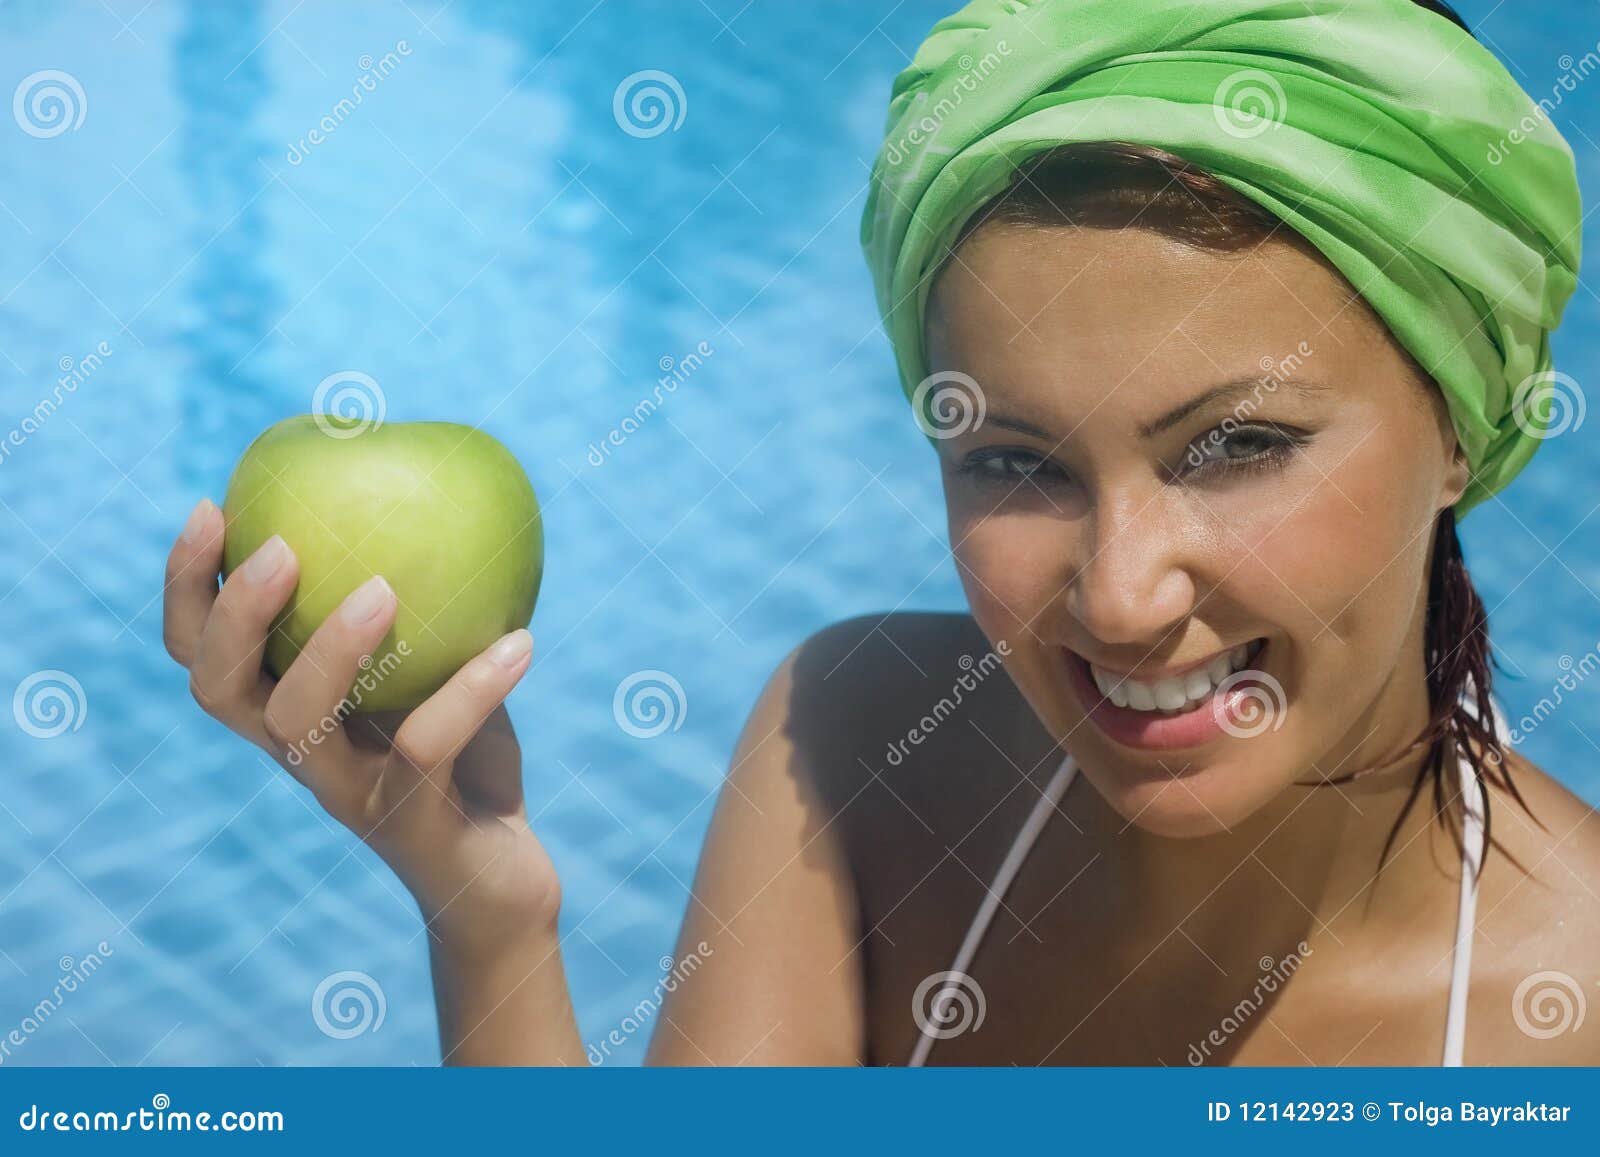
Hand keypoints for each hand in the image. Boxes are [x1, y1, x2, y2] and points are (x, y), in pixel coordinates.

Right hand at [162, 498, 559, 956]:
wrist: (501, 873)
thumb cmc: (463, 754)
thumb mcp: (436, 668)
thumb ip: (424, 601)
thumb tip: (445, 490)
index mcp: (287, 710)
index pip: (202, 653)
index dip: (188, 586)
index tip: (212, 506)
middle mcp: (299, 754)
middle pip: (220, 689)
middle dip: (235, 615)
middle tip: (281, 549)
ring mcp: (348, 793)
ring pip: (301, 724)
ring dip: (332, 649)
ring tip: (385, 588)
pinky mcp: (409, 824)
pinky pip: (427, 748)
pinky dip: (473, 689)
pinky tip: (521, 641)